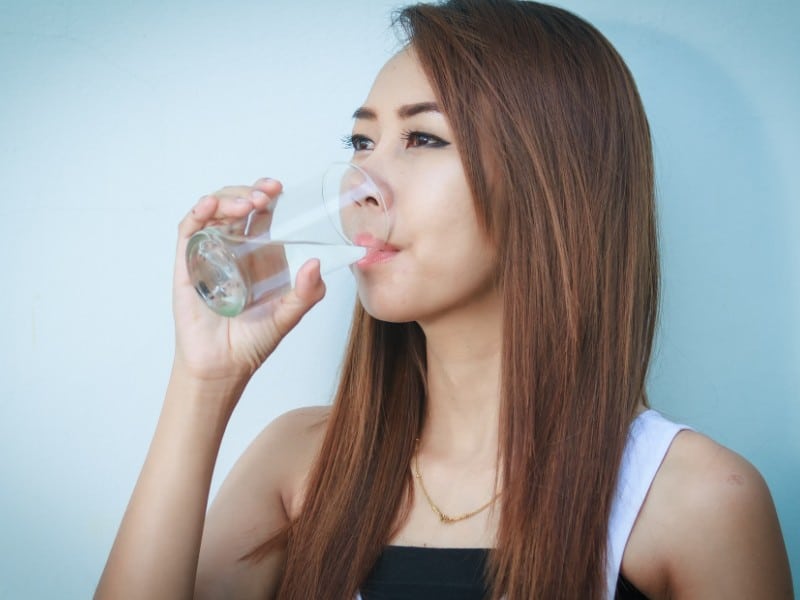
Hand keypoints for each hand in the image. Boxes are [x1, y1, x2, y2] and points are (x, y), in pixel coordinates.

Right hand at [172, 178, 325, 385]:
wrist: (223, 365)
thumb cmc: (254, 340)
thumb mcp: (289, 314)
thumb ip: (307, 293)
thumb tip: (315, 264)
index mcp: (260, 254)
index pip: (262, 214)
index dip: (268, 195)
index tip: (278, 188)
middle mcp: (234, 249)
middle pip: (237, 205)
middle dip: (249, 192)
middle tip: (264, 196)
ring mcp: (209, 253)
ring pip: (213, 211)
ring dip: (227, 198)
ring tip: (244, 204)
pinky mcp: (187, 264)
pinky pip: (189, 230)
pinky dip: (198, 213)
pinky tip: (209, 206)